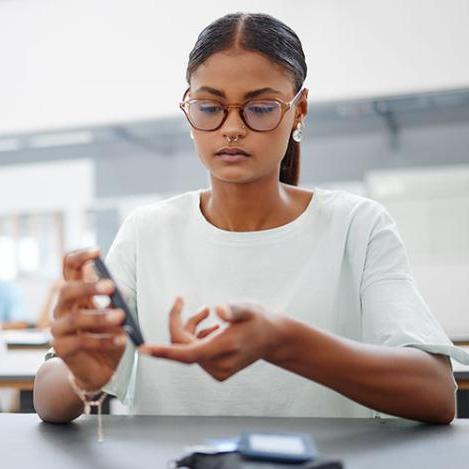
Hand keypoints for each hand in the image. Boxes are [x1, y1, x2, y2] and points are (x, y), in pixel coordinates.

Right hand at [50, 249, 126, 389]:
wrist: (102, 369)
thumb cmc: (110, 335)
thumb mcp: (117, 314)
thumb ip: (116, 301)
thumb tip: (121, 290)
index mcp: (76, 294)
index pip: (70, 268)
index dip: (80, 257)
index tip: (97, 251)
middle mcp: (63, 308)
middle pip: (66, 290)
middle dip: (88, 287)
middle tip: (112, 287)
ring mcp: (59, 329)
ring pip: (75, 318)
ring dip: (100, 316)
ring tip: (121, 317)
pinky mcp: (62, 349)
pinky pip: (81, 342)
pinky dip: (104, 340)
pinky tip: (121, 339)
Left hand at [139, 300, 282, 381]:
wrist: (273, 339)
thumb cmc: (259, 319)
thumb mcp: (248, 308)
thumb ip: (234, 309)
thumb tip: (219, 310)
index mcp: (223, 348)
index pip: (187, 353)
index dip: (164, 351)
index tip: (143, 349)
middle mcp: (219, 364)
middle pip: (184, 346)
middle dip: (183, 323)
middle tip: (187, 302)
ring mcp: (218, 371)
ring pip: (189, 350)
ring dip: (192, 330)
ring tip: (207, 314)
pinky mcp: (218, 372)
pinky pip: (196, 355)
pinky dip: (198, 339)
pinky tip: (212, 328)